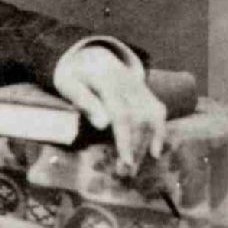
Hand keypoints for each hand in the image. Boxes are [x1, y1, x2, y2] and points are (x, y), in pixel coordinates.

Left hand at [53, 45, 165, 175]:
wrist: (88, 55)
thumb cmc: (74, 74)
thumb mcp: (67, 83)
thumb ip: (84, 100)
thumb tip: (103, 125)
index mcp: (107, 79)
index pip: (122, 112)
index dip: (125, 138)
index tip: (126, 161)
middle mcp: (129, 81)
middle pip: (139, 118)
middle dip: (135, 147)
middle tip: (125, 173)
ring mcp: (140, 86)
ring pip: (152, 116)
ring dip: (146, 144)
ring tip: (135, 168)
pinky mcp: (145, 91)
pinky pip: (158, 110)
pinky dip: (160, 131)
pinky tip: (155, 152)